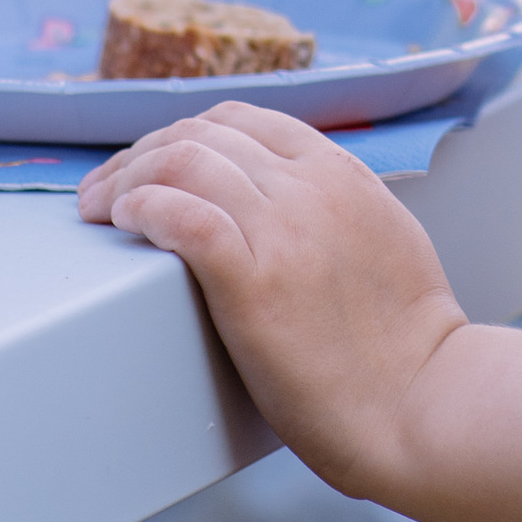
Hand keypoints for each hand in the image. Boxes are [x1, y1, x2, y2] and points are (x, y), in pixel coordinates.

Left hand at [78, 102, 464, 498]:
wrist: (422, 402)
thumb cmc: (406, 343)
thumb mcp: (385, 236)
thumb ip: (338, 205)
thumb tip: (288, 203)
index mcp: (341, 172)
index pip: (242, 119)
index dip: (183, 134)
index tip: (150, 164)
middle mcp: (309, 187)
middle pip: (201, 134)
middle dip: (141, 154)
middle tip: (106, 190)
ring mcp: (283, 229)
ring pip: (184, 163)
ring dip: (127, 178)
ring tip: (99, 207)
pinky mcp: (254, 282)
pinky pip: (183, 216)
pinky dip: (142, 208)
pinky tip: (124, 222)